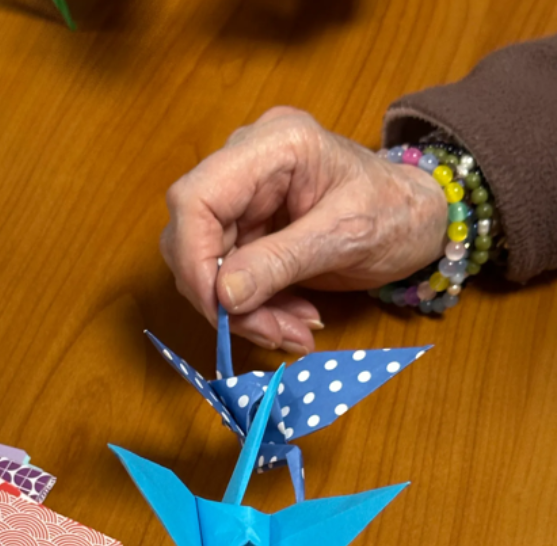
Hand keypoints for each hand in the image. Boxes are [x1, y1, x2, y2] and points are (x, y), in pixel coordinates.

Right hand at [160, 107, 446, 354]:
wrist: (419, 218)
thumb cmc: (397, 212)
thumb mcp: (347, 238)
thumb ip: (281, 262)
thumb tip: (224, 296)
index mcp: (274, 145)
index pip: (196, 199)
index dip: (195, 259)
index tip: (220, 310)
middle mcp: (246, 163)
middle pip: (194, 237)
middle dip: (226, 297)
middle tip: (273, 334)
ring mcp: (243, 197)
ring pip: (208, 266)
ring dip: (243, 312)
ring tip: (293, 332)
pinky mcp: (247, 228)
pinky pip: (229, 279)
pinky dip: (255, 310)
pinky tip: (291, 321)